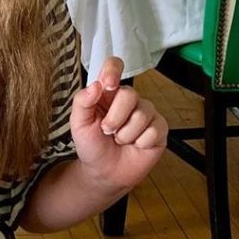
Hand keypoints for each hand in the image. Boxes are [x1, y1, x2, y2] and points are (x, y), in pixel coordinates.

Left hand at [69, 57, 166, 191]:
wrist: (104, 172)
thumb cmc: (91, 145)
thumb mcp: (78, 123)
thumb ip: (82, 102)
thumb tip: (95, 85)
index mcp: (107, 93)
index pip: (114, 67)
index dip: (113, 70)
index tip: (108, 85)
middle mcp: (128, 99)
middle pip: (129, 94)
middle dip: (115, 118)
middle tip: (107, 131)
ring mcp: (146, 113)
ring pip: (142, 114)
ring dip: (125, 134)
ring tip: (119, 140)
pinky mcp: (159, 129)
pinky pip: (154, 130)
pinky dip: (140, 142)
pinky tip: (135, 146)